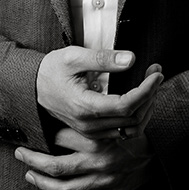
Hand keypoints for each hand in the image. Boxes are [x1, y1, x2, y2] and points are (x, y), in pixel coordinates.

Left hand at [16, 125, 153, 189]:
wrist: (159, 153)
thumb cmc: (131, 130)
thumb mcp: (110, 115)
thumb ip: (87, 118)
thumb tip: (60, 115)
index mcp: (99, 140)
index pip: (60, 138)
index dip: (43, 135)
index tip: (30, 131)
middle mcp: (99, 163)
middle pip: (57, 168)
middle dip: (34, 162)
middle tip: (20, 153)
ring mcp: (104, 183)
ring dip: (44, 184)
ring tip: (30, 175)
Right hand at [36, 47, 162, 138]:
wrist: (31, 88)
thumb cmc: (52, 69)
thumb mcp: (73, 56)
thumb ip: (102, 58)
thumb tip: (131, 59)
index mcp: (85, 106)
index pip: (127, 105)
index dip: (147, 90)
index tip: (156, 73)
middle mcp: (90, 125)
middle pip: (133, 118)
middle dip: (151, 95)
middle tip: (156, 72)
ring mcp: (92, 132)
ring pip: (131, 128)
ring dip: (146, 107)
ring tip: (151, 84)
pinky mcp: (94, 133)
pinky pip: (123, 130)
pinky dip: (136, 115)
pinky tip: (139, 97)